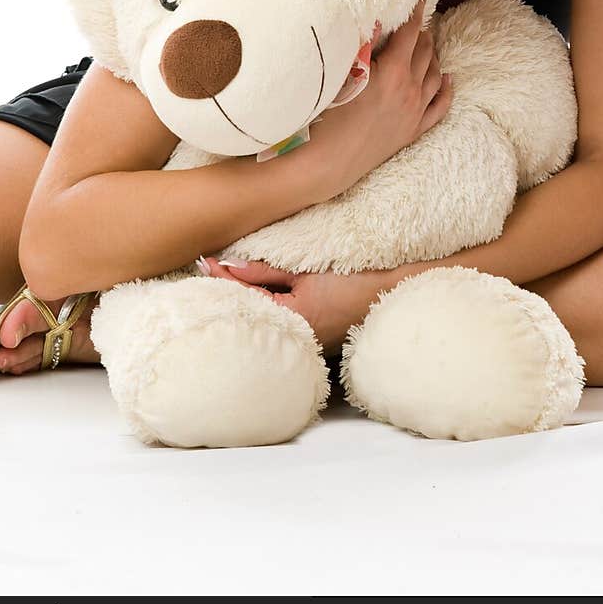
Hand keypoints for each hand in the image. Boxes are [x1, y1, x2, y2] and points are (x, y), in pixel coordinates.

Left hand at [201, 256, 404, 356]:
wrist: (398, 293)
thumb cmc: (357, 280)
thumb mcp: (308, 271)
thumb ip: (267, 271)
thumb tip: (230, 266)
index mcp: (291, 321)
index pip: (246, 297)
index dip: (223, 278)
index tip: (204, 261)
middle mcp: (295, 339)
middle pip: (252, 311)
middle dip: (229, 292)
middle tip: (205, 270)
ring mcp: (307, 341)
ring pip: (267, 317)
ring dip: (248, 299)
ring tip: (225, 281)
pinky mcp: (318, 338)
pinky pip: (284, 321)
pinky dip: (268, 306)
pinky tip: (259, 295)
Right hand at [307, 0, 452, 196]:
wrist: (327, 162)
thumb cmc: (325, 114)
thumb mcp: (340, 72)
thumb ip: (360, 44)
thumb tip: (377, 17)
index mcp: (392, 72)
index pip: (410, 32)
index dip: (416, 10)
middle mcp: (409, 90)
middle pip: (424, 51)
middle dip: (421, 32)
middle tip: (416, 19)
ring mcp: (414, 112)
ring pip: (434, 75)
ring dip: (432, 56)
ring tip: (427, 43)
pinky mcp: (412, 131)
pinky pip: (439, 107)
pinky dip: (445, 90)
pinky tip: (447, 78)